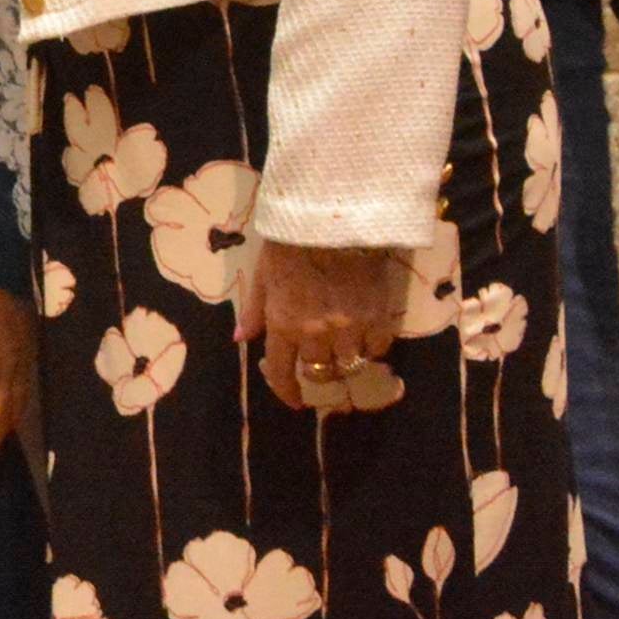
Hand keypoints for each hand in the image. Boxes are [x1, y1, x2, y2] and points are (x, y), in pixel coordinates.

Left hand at [241, 236, 408, 407]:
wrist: (335, 217)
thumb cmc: (291, 241)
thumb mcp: (263, 273)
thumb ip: (255, 310)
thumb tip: (240, 339)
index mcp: (284, 322)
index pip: (281, 371)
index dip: (286, 391)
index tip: (294, 401)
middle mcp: (316, 332)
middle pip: (319, 372)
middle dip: (318, 373)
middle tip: (321, 368)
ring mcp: (350, 327)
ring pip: (350, 364)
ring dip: (345, 362)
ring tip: (345, 352)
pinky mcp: (379, 316)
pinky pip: (378, 348)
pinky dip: (372, 348)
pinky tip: (367, 338)